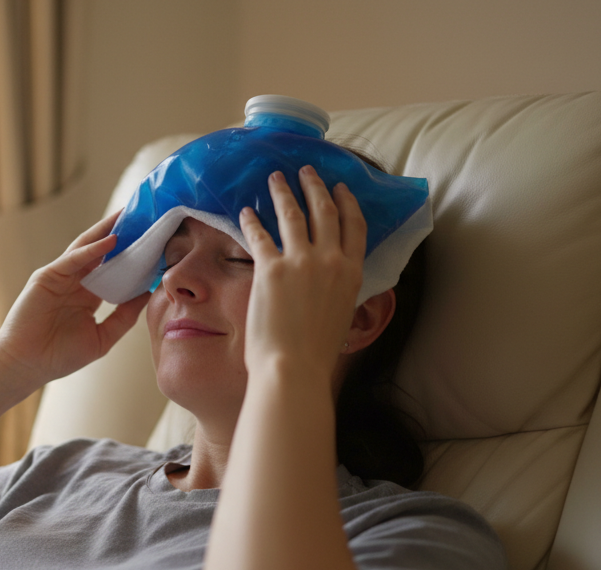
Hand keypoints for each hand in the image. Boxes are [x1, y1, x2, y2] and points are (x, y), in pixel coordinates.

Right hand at [0, 210, 152, 387]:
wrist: (26, 365)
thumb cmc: (60, 356)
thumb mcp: (102, 337)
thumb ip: (124, 316)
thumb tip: (148, 294)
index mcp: (88, 296)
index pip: (115, 270)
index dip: (134, 257)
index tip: (157, 244)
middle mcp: (75, 282)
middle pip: (102, 252)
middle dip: (123, 235)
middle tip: (146, 218)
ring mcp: (60, 277)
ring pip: (88, 248)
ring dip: (108, 231)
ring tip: (130, 216)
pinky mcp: (47, 276)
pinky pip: (72, 258)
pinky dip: (92, 249)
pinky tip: (111, 240)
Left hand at [238, 166, 366, 375]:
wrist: (294, 368)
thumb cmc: (316, 354)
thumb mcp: (341, 316)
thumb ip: (339, 291)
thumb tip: (333, 284)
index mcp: (352, 273)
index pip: (355, 226)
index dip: (347, 202)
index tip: (340, 187)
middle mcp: (330, 261)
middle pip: (325, 211)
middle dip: (315, 186)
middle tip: (306, 171)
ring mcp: (300, 262)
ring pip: (292, 214)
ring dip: (283, 192)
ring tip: (274, 178)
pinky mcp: (271, 269)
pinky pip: (260, 235)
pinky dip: (252, 220)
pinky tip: (246, 211)